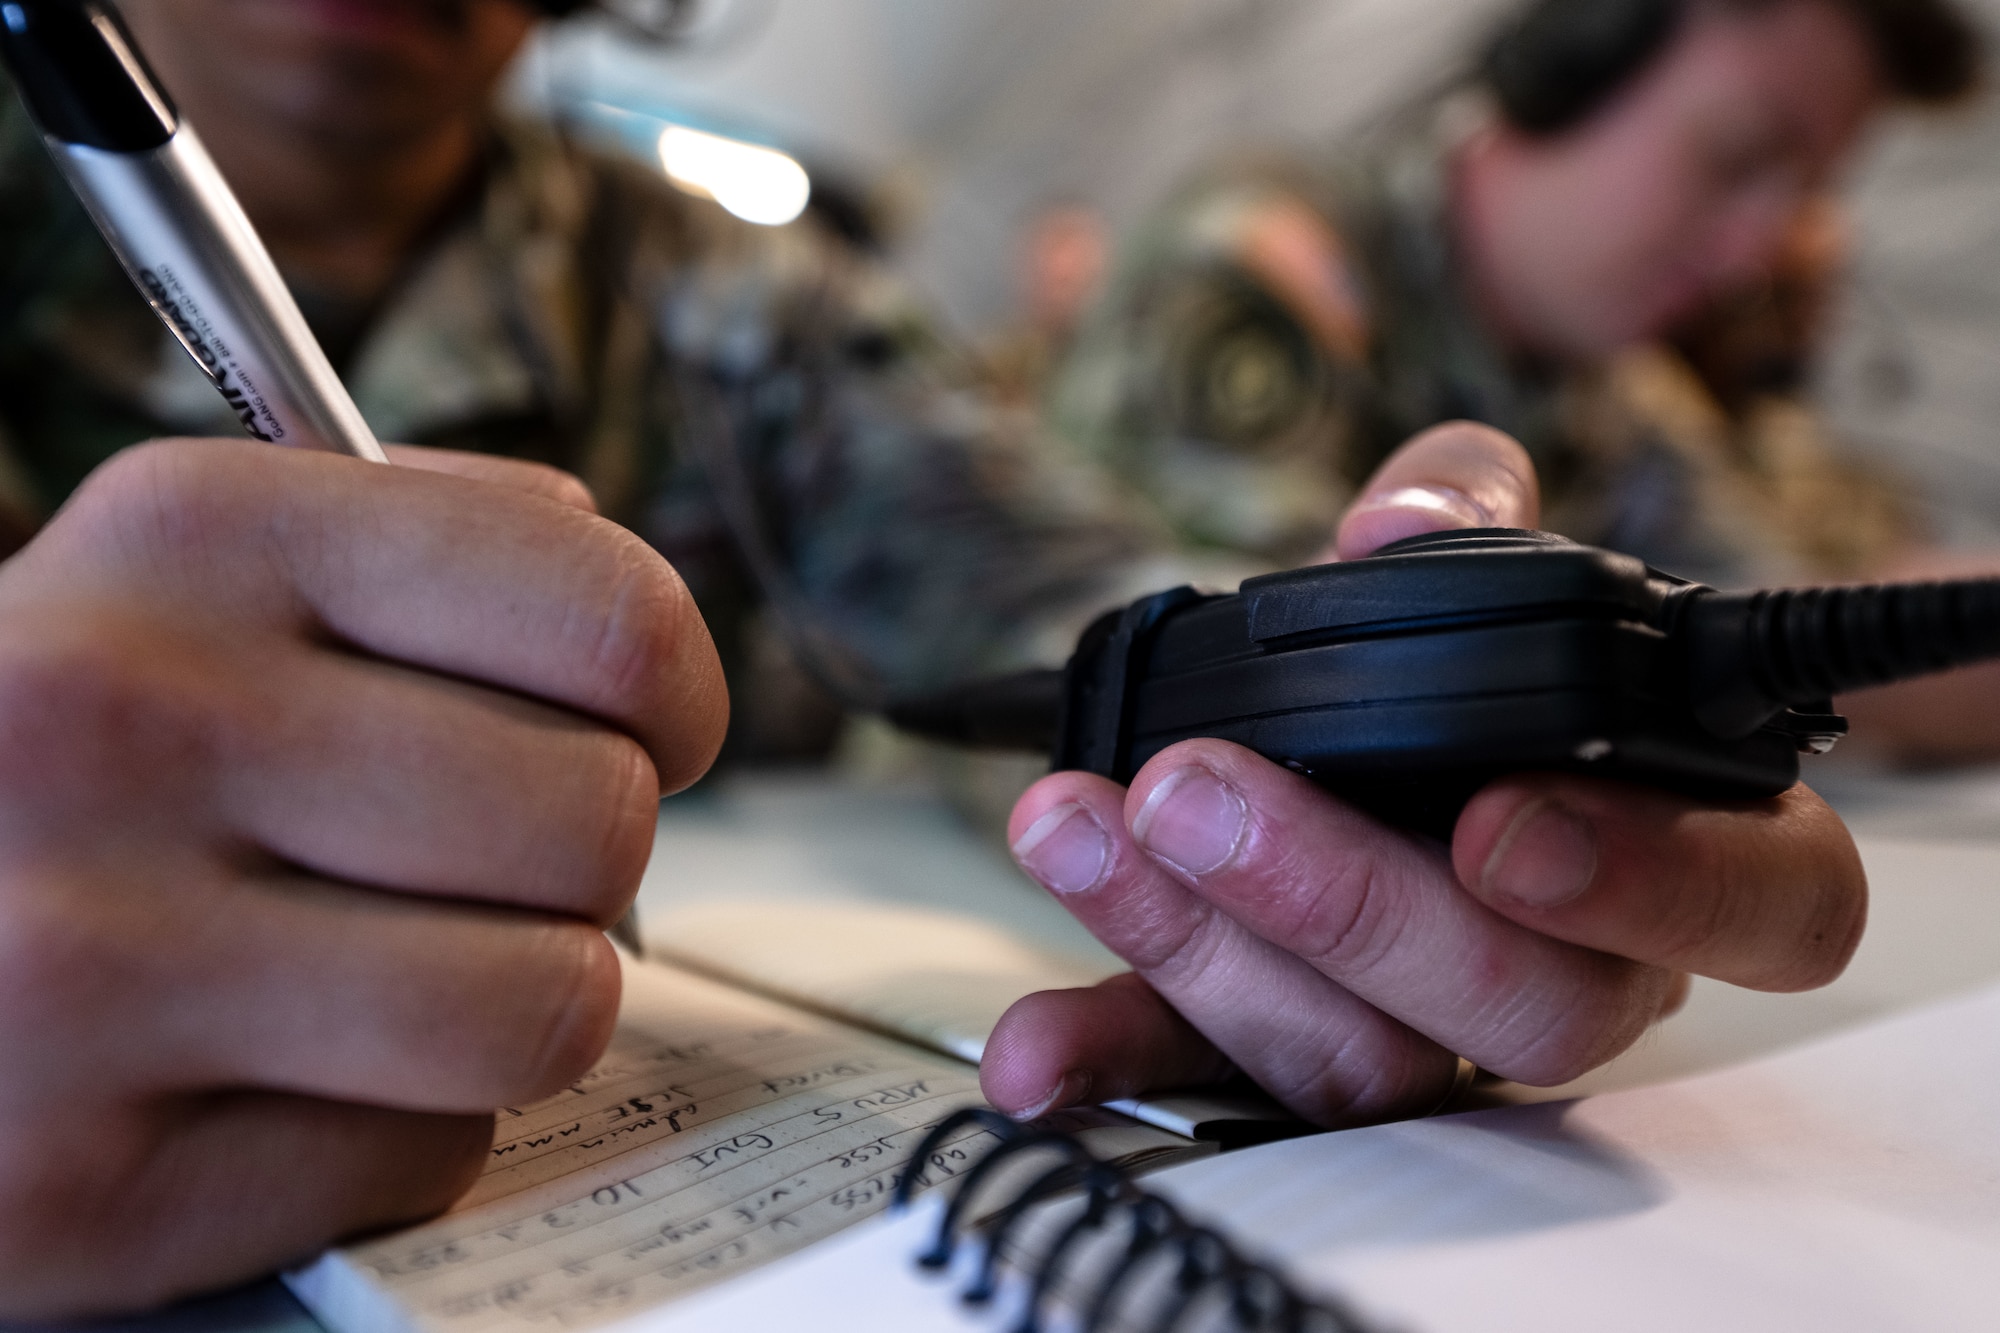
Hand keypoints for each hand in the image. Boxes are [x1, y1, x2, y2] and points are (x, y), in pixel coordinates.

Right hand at [0, 439, 726, 1317]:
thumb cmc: (36, 757)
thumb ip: (392, 530)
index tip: (642, 733)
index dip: (672, 697)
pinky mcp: (80, 1187)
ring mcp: (84, 967)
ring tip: (403, 974)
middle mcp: (124, 726)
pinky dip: (392, 1136)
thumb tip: (582, 529)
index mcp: (189, 540)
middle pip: (599, 822)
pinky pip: (423, 1160)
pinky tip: (275, 1081)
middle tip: (474, 869)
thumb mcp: (165, 577)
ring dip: (514, 1007)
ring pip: (546, 1007)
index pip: (611, 619)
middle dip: (573, 864)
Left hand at [982, 423, 1864, 1124]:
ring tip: (1079, 832)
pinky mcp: (1299, 1053)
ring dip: (1198, 948)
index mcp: (1677, 846)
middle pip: (1520, 1003)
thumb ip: (1466, 505)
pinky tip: (1032, 1054)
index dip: (1649, 883)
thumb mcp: (1479, 551)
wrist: (1357, 734)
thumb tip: (1395, 524)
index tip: (1497, 823)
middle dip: (1344, 899)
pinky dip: (1117, 1061)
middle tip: (1201, 792)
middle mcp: (1576, 968)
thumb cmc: (1462, 665)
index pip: (1759, 907)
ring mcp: (1437, 1035)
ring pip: (1362, 1059)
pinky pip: (1219, 1091)